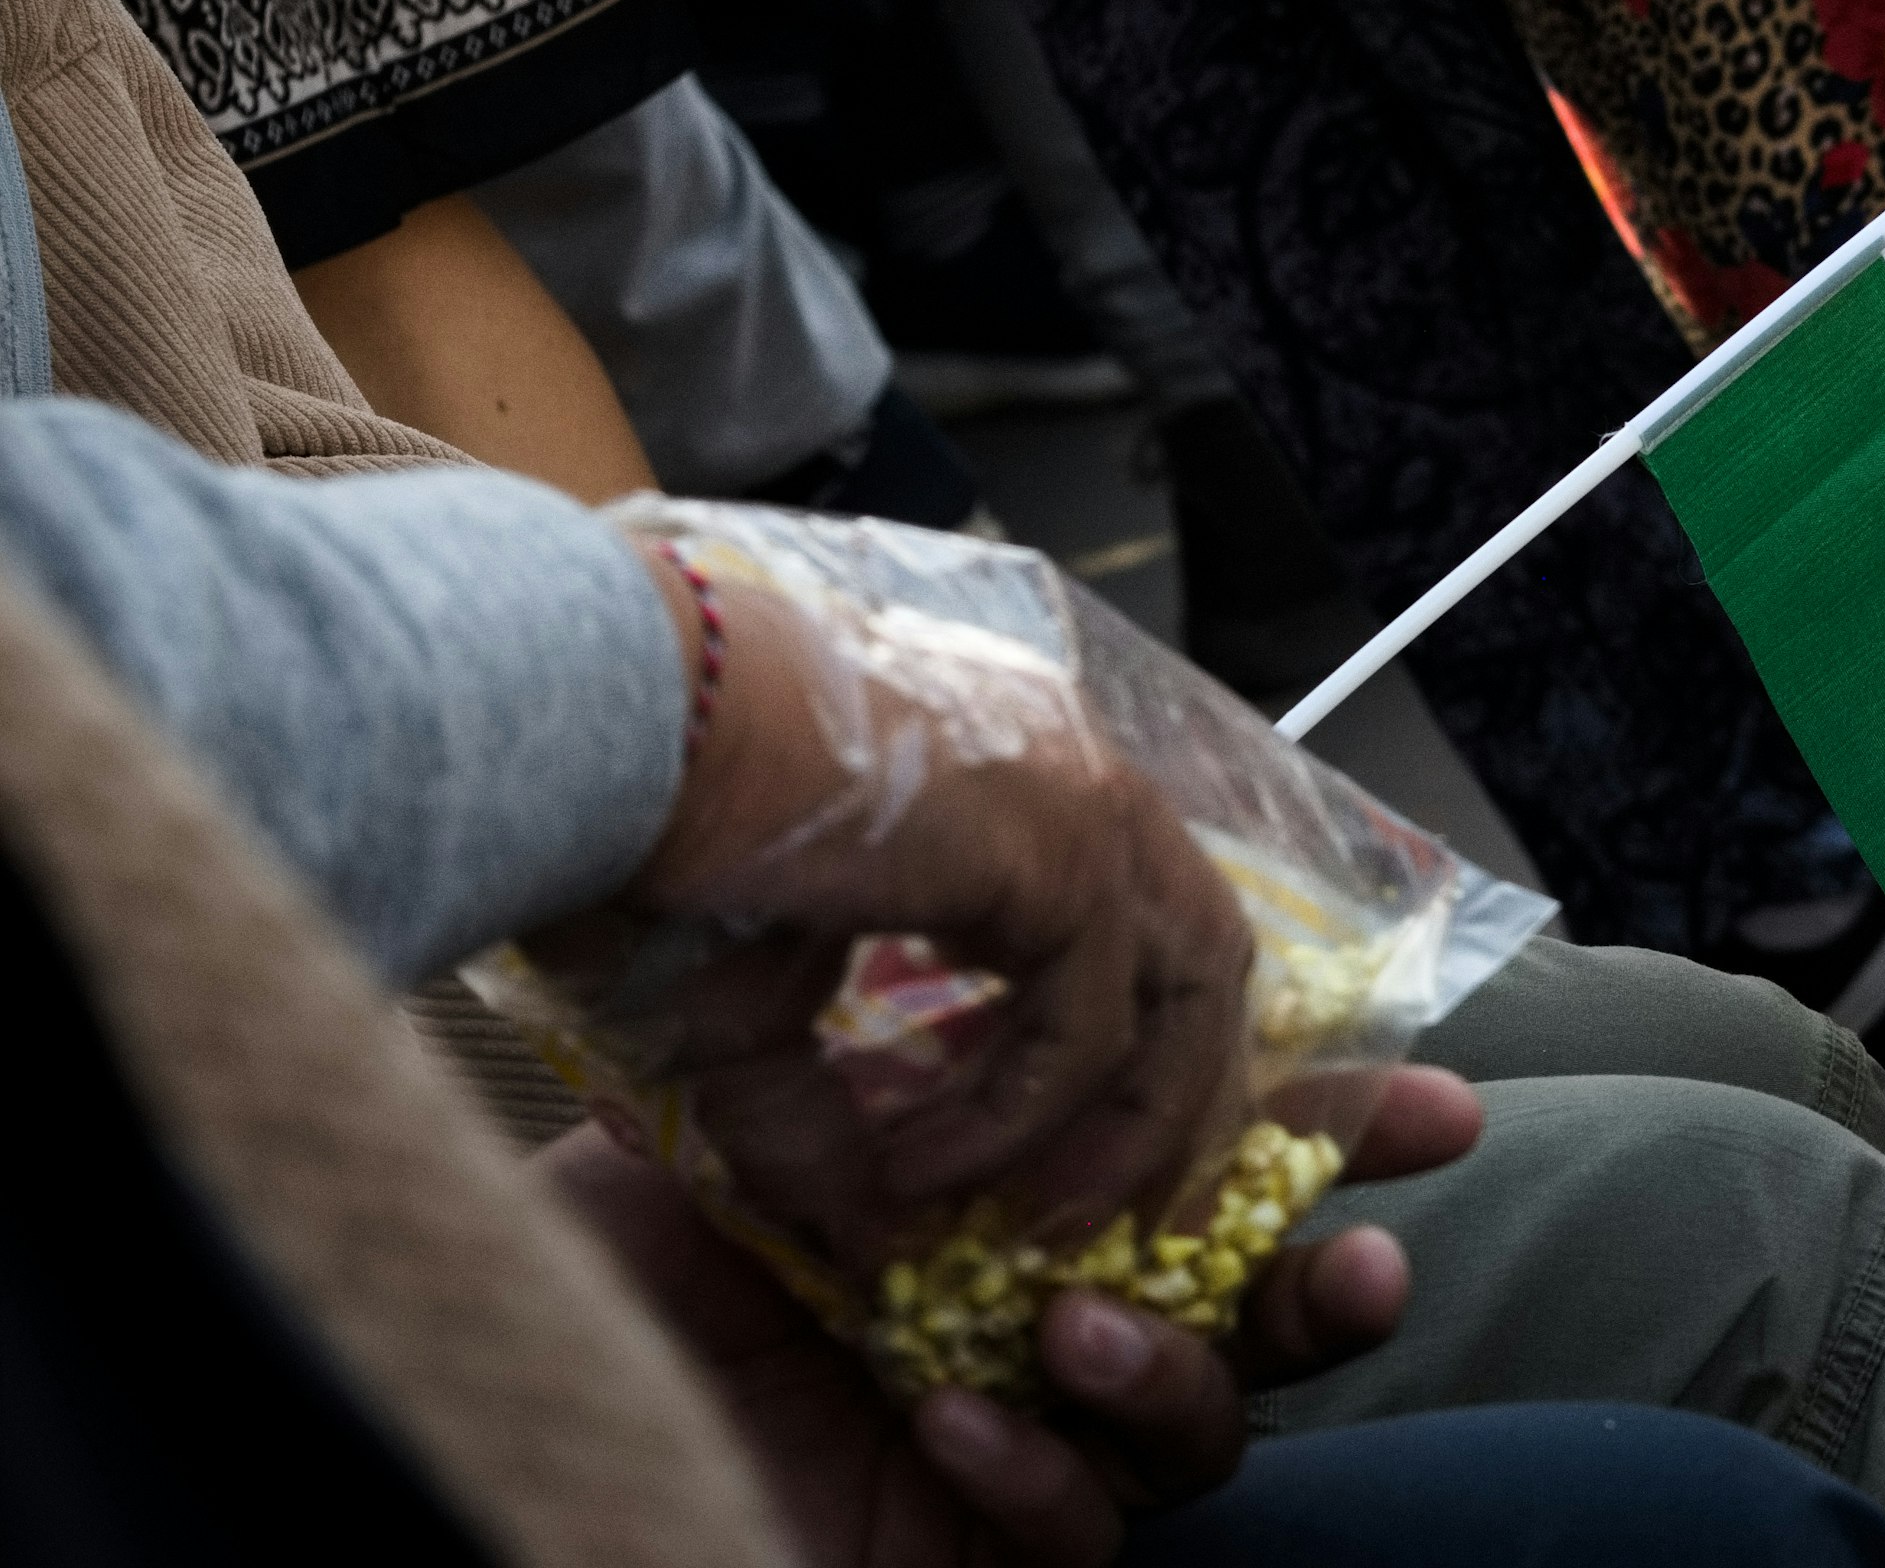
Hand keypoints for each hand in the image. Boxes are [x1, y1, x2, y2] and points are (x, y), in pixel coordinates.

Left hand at [544, 1065, 1483, 1567]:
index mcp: (993, 1212)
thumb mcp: (723, 1134)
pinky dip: (1037, 1479)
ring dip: (1174, 1374)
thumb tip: (1001, 983)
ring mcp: (1000, 1454)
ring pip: (1193, 1441)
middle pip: (1244, 1317)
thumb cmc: (571, 1280)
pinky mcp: (955, 1563)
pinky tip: (951, 1417)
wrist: (469, 1426)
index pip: (1191, 1162)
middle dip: (1331, 1282)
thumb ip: (867, 1075)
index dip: (1323, 1131)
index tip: (1433, 1102)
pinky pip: (1071, 1545)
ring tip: (1082, 1316)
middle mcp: (1019, 1328)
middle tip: (1369, 1252)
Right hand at [582, 546, 1255, 1266]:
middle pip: (1199, 955)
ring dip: (1117, 1126)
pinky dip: (1018, 1119)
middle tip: (1080, 1213)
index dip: (1119, 1050)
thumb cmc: (637, 831)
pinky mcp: (1062, 850)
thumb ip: (811, 1120)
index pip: (1139, 916)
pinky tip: (913, 1169)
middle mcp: (1075, 772)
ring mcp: (1084, 800)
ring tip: (1019, 1221)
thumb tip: (860, 1239)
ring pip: (1185, 990)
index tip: (1058, 1161)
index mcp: (1016, 776)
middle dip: (1160, 1100)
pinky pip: (1088, 1028)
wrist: (599, 731)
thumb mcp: (736, 1013)